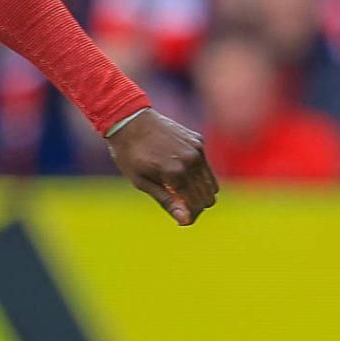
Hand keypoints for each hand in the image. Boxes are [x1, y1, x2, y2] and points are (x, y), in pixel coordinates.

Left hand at [107, 109, 217, 225]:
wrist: (128, 120)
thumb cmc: (130, 154)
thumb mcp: (142, 182)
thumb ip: (166, 201)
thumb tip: (186, 220)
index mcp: (176, 173)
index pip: (196, 205)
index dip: (190, 216)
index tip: (182, 219)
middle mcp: (192, 161)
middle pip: (208, 196)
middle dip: (196, 205)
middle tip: (179, 205)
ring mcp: (197, 149)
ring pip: (211, 182)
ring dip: (199, 190)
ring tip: (178, 189)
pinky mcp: (198, 140)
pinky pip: (206, 165)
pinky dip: (197, 173)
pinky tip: (177, 168)